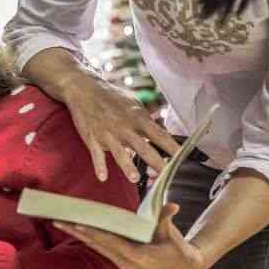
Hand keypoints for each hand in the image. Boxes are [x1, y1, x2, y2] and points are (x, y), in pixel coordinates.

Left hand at [55, 203, 208, 268]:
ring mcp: (122, 263)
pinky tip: (75, 229)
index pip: (111, 243)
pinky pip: (100, 248)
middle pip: (97, 244)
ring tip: (60, 222)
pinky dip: (88, 238)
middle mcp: (126, 262)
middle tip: (58, 220)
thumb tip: (172, 207)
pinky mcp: (120, 260)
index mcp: (138, 256)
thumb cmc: (176, 249)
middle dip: (77, 232)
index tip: (79, 225)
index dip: (94, 233)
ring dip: (78, 235)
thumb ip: (167, 220)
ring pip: (96, 247)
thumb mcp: (172, 234)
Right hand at [61, 74, 181, 182]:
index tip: (183, 158)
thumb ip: (146, 121)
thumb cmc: (112, 97)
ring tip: (135, 179)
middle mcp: (125, 127)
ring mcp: (108, 134)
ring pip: (120, 152)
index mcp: (138, 118)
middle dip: (156, 162)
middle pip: (143, 147)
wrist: (85, 89)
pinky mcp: (92, 138)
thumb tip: (160, 136)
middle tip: (166, 175)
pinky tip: (103, 177)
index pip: (160, 135)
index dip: (172, 147)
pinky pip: (96, 154)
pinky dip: (99, 166)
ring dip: (127, 166)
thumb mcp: (133, 105)